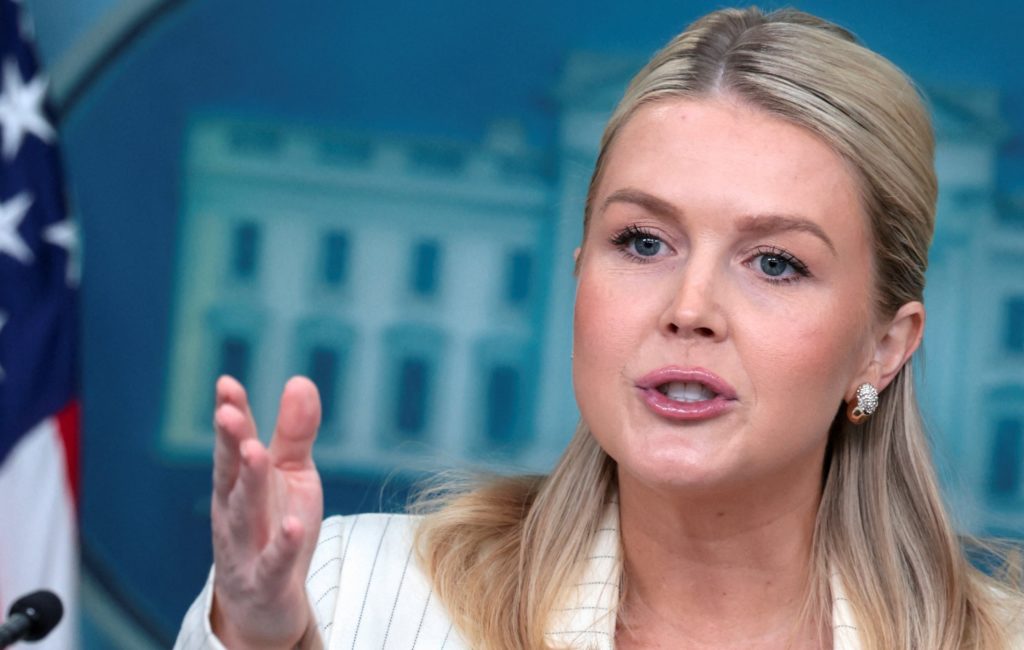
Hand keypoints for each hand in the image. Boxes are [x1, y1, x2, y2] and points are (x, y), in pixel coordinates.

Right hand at [208, 376, 323, 648]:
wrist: (264, 604)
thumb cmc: (274, 527)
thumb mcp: (290, 475)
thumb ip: (294, 432)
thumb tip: (300, 380)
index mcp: (239, 482)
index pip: (234, 443)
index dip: (232, 413)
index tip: (226, 384)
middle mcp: (234, 512)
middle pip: (231, 474)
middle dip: (230, 443)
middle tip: (228, 412)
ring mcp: (245, 549)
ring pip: (243, 514)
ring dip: (249, 483)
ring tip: (256, 452)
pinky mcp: (265, 582)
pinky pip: (273, 564)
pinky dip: (282, 546)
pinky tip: (293, 525)